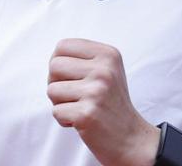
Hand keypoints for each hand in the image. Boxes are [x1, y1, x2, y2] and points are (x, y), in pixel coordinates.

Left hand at [47, 38, 159, 165]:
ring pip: (51, 89)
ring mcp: (96, 91)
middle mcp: (104, 69)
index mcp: (108, 54)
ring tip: (80, 106)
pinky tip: (81, 120)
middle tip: (74, 94)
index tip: (70, 76)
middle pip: (54, 66)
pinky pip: (56, 111)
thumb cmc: (110, 102)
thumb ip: (83, 59)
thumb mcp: (106, 70)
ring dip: (60, 103)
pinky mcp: (87, 113)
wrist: (129, 136)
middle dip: (56, 83)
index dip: (59, 62)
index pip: (63, 45)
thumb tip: (54, 57)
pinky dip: (64, 119)